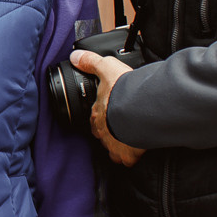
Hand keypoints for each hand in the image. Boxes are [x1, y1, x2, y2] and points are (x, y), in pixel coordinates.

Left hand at [71, 50, 144, 166]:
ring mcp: (114, 145)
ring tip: (131, 139)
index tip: (110, 114)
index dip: (102, 116)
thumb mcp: (106, 68)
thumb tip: (75, 56)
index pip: (95, 118)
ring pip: (114, 149)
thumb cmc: (124, 91)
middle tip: (122, 125)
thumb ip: (92, 62)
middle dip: (110, 131)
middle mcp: (103, 131)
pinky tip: (139, 151)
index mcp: (98, 114)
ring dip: (120, 145)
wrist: (141, 111)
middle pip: (104, 134)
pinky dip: (132, 157)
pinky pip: (128, 160)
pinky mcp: (128, 155)